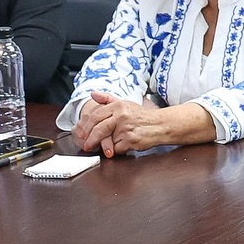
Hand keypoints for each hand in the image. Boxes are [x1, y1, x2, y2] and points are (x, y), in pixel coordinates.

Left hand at [73, 92, 198, 156]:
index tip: (82, 133)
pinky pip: (117, 148)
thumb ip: (107, 99)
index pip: (96, 115)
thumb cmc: (142, 116)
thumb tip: (92, 94)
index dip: (87, 126)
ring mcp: (126, 128)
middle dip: (90, 139)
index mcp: (118, 106)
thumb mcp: (125, 103)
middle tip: (86, 145)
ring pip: (107, 140)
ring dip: (104, 146)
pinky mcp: (131, 140)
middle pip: (99, 128)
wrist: (161, 125)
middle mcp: (121, 115)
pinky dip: (116, 150)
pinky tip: (120, 147)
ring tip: (102, 148)